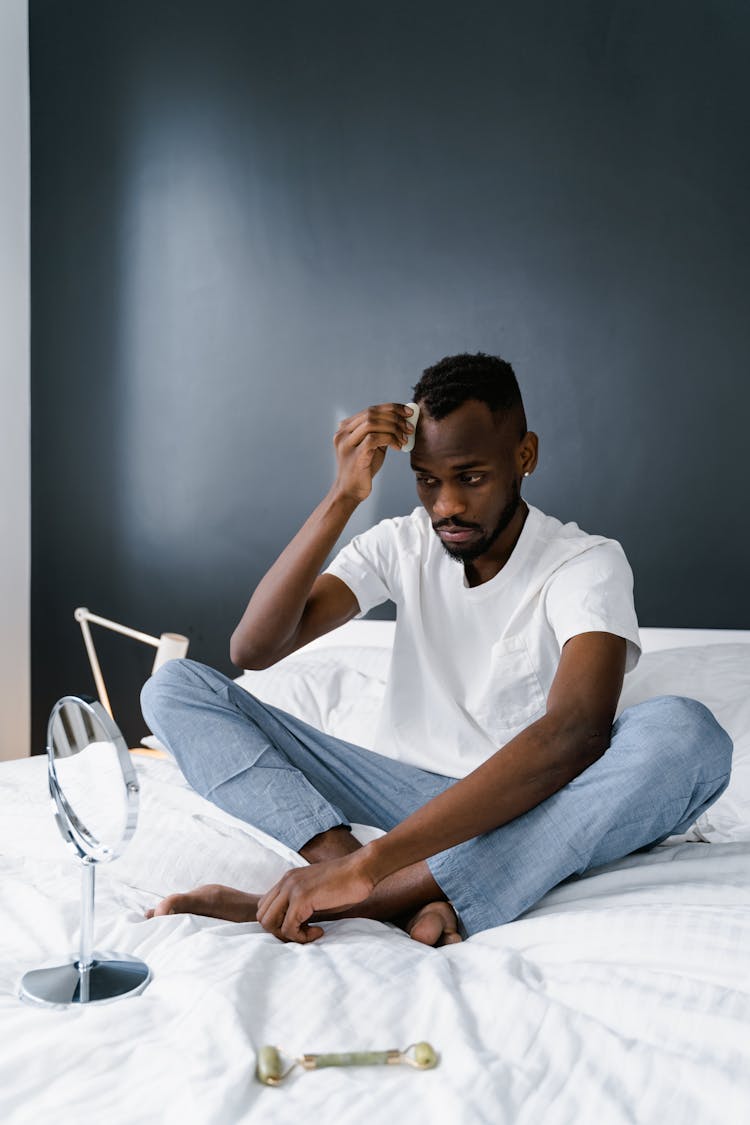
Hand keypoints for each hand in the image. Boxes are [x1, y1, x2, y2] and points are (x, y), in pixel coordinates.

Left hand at [256, 851, 375, 942]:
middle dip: (280, 932)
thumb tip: (295, 927)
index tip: (300, 927)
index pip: (265, 907)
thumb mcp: (318, 893)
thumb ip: (303, 905)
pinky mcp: (302, 898)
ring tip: (311, 932)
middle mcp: (286, 882)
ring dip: (289, 935)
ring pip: (269, 923)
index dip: (278, 923)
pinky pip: (289, 928)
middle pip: (262, 917)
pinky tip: (320, 931)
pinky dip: (303, 937)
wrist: (363, 869)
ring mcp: (292, 889)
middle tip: (303, 933)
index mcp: (288, 880)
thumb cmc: (346, 884)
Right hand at [333, 404, 414, 501]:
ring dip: (394, 428)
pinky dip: (390, 439)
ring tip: (404, 439)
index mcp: (346, 428)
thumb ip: (381, 433)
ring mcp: (347, 444)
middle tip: (409, 428)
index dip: (392, 408)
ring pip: (372, 423)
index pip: (370, 409)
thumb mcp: (372, 447)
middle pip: (372, 413)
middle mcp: (343, 433)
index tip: (408, 413)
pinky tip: (398, 447)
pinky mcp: (355, 456)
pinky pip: (374, 439)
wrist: (350, 492)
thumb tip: (403, 420)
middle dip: (395, 417)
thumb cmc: (363, 469)